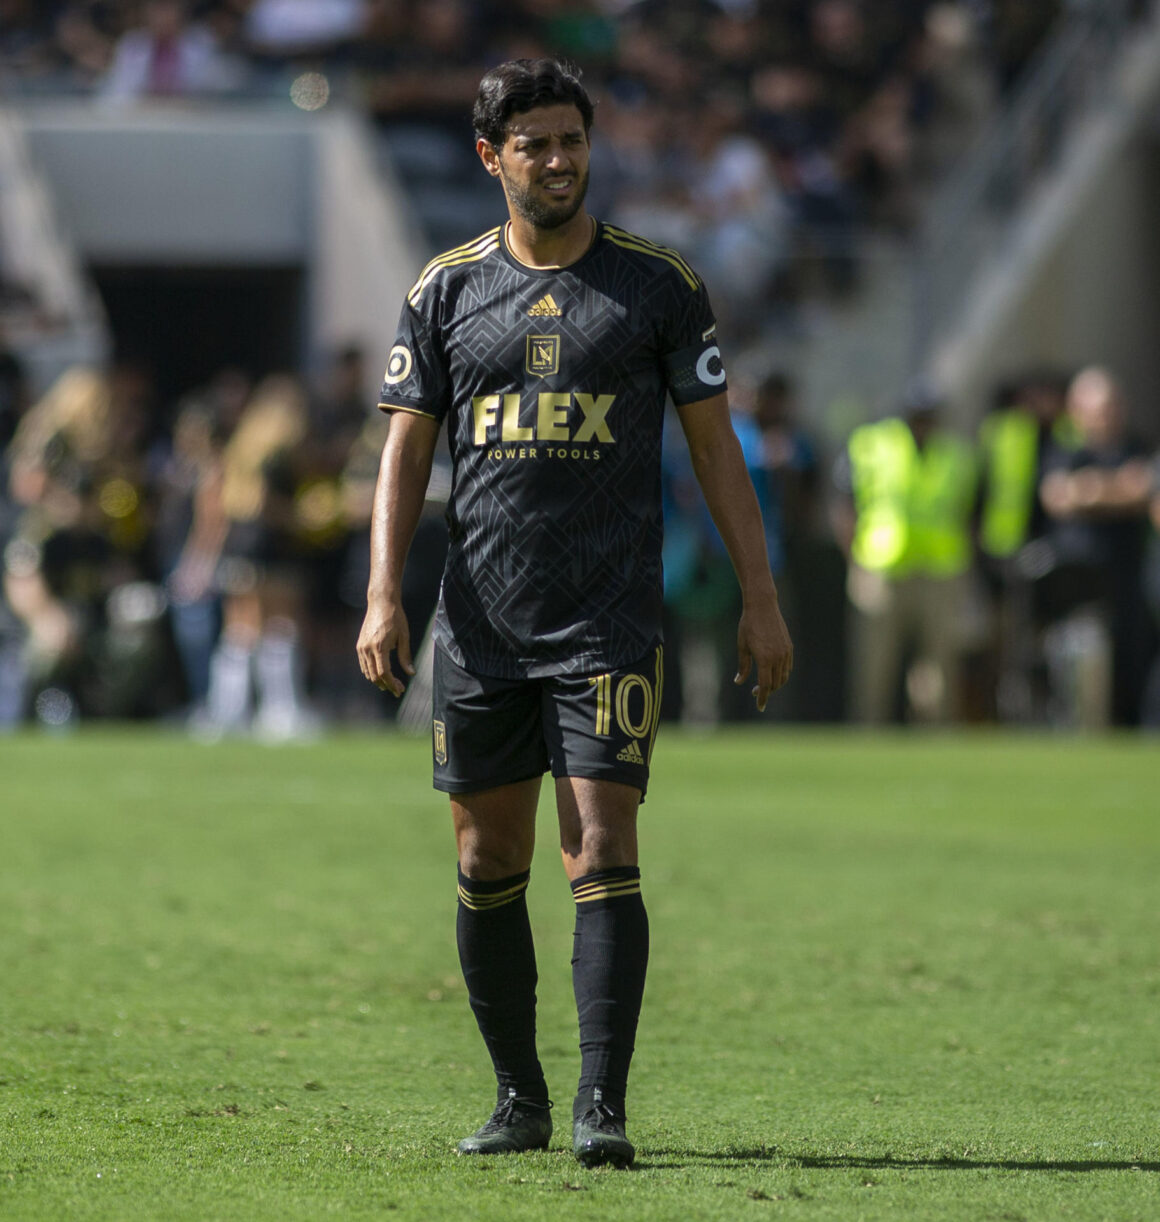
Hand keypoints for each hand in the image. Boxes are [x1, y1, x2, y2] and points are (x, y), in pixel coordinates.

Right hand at [356, 598, 413, 696]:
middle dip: (386, 685)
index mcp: (379, 647)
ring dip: (378, 681)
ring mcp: (361, 647)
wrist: (381, 603)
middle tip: (397, 690)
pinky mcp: (359, 645)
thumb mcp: (404, 636)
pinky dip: (371, 672)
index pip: (384, 673)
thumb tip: (411, 673)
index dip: (392, 684)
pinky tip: (380, 675)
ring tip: (390, 685)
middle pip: (374, 676)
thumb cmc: (395, 617)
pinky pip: (363, 664)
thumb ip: (405, 656)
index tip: (400, 689)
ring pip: (367, 672)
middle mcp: (367, 649)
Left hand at [734, 590, 793, 712]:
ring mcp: (785, 652)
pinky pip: (788, 666)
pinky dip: (782, 674)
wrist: (762, 607)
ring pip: (784, 676)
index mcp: (765, 659)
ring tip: (765, 685)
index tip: (760, 707)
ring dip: (776, 684)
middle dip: (767, 692)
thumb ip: (743, 666)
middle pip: (776, 684)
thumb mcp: (742, 646)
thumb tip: (739, 682)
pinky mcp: (789, 647)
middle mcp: (778, 657)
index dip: (763, 698)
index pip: (765, 686)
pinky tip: (773, 674)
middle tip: (756, 693)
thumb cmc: (748, 626)